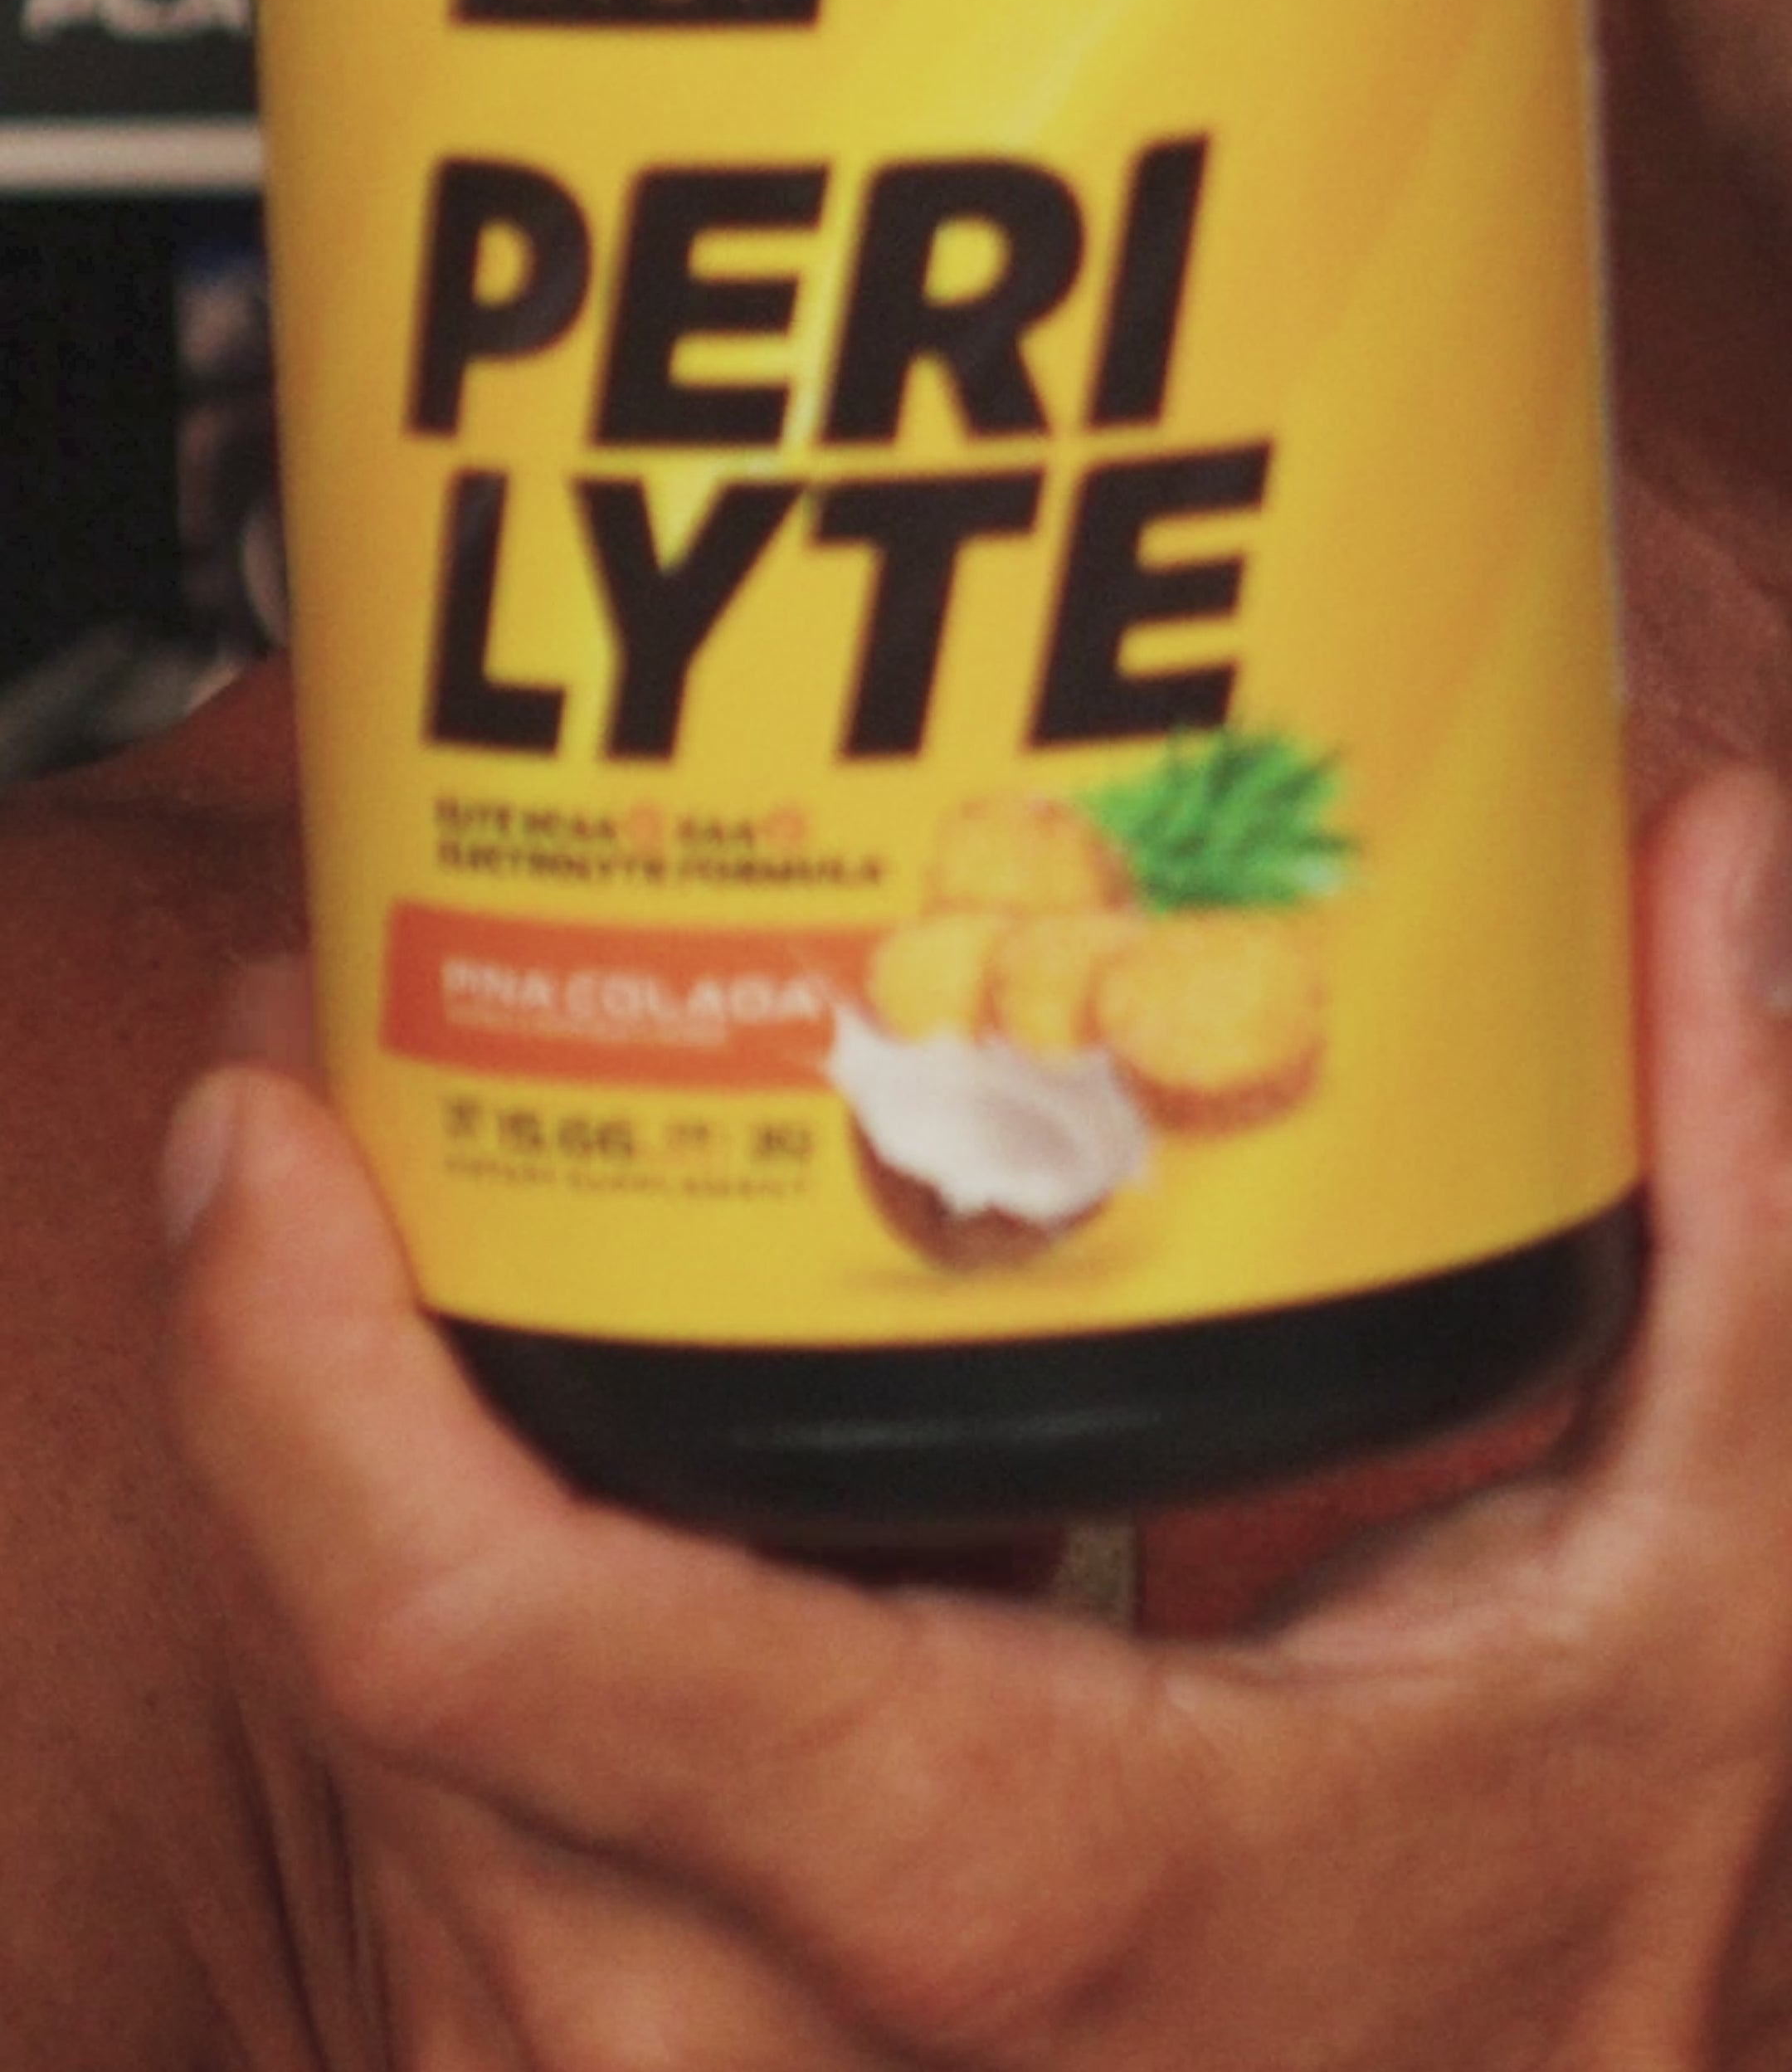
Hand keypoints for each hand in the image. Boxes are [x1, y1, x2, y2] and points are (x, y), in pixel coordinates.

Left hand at [163, 767, 1791, 2070]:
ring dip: (318, 1464)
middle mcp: (738, 2035)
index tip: (270, 1103)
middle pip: (347, 1646)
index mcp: (982, 1865)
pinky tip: (504, 1435)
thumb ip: (1731, 1229)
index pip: (479, 1622)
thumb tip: (1720, 854)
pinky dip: (411, 1615)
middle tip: (338, 1046)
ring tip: (388, 1195)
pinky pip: (414, 1840)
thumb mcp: (1694, 1628)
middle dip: (278, 1333)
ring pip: (348, 1754)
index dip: (291, 1348)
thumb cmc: (1556, 1993)